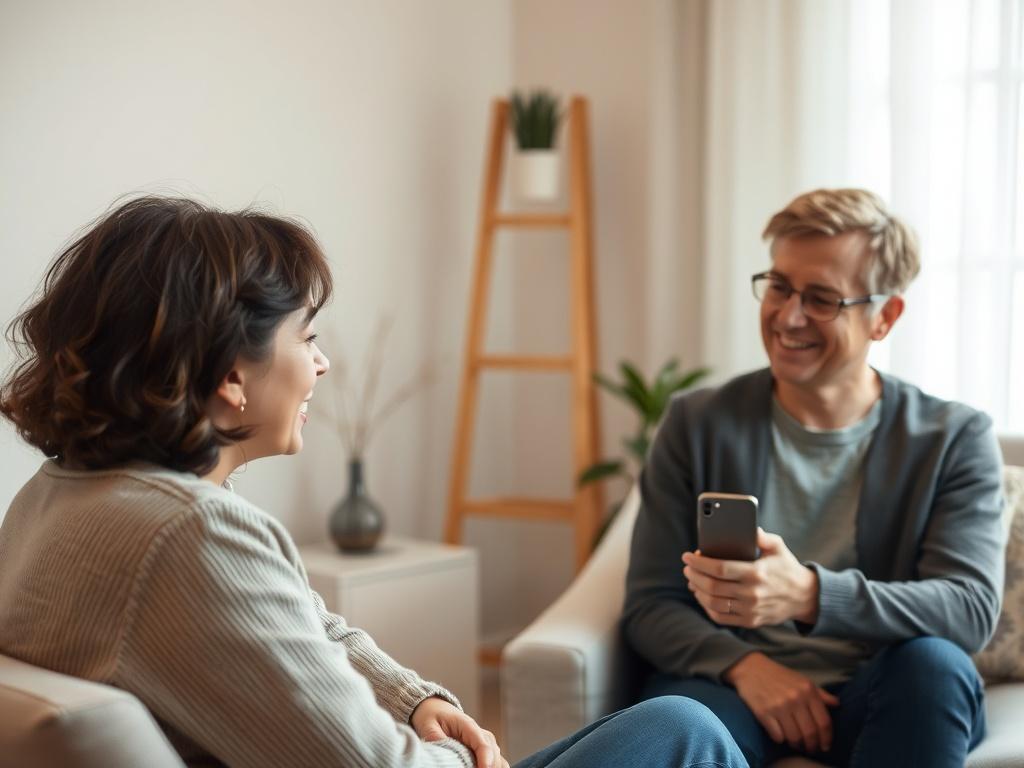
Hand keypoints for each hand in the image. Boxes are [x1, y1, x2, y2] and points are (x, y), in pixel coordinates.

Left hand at [410, 696, 508, 767]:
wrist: (436, 709)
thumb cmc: (433, 716)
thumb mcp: (429, 726)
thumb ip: (436, 738)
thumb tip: (442, 751)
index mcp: (468, 725)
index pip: (482, 743)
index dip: (485, 759)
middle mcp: (481, 733)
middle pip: (494, 754)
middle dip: (489, 767)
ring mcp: (484, 741)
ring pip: (498, 759)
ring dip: (493, 767)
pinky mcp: (484, 749)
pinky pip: (496, 761)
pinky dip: (494, 767)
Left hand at [682, 528, 818, 627]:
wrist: (805, 597)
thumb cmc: (787, 568)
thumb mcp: (778, 547)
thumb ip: (761, 536)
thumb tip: (747, 526)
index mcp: (756, 573)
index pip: (719, 569)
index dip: (699, 563)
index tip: (687, 556)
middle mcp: (752, 593)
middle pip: (712, 586)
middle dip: (694, 575)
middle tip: (688, 567)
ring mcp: (750, 610)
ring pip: (713, 603)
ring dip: (697, 591)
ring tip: (692, 580)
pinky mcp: (750, 621)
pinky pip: (721, 617)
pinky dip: (707, 607)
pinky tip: (702, 596)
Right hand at [724, 652, 839, 753]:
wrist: (750, 668)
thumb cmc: (779, 675)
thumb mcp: (802, 680)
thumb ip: (820, 694)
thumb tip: (837, 704)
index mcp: (808, 690)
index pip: (824, 722)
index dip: (827, 738)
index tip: (825, 745)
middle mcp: (795, 698)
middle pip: (810, 733)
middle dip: (812, 745)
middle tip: (810, 749)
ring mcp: (779, 706)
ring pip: (794, 737)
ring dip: (797, 745)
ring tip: (796, 744)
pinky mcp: (763, 713)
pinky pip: (777, 736)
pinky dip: (781, 740)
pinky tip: (781, 736)